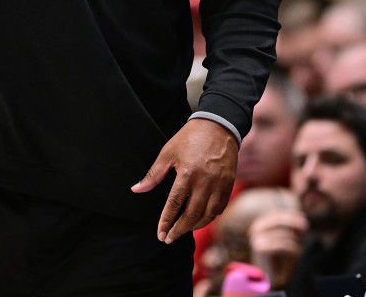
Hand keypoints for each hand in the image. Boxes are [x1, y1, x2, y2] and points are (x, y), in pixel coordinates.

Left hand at [130, 118, 238, 243]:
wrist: (218, 125)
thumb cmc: (189, 138)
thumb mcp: (168, 153)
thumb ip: (153, 174)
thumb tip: (136, 189)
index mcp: (187, 173)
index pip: (175, 204)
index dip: (166, 221)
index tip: (160, 234)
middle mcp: (205, 182)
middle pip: (192, 214)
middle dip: (179, 230)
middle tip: (169, 238)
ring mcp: (219, 184)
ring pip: (207, 214)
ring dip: (194, 226)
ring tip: (182, 230)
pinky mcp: (229, 184)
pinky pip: (219, 208)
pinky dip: (209, 217)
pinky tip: (200, 220)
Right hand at [247, 208, 307, 287]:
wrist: (269, 279)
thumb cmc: (280, 260)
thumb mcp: (287, 240)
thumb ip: (292, 229)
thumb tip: (303, 219)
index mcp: (260, 224)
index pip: (278, 214)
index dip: (293, 217)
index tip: (305, 224)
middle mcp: (255, 228)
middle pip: (280, 219)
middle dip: (295, 224)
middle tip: (306, 228)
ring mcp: (257, 238)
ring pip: (285, 234)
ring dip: (296, 244)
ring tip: (296, 254)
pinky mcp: (261, 248)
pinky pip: (284, 245)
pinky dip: (294, 251)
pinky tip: (294, 259)